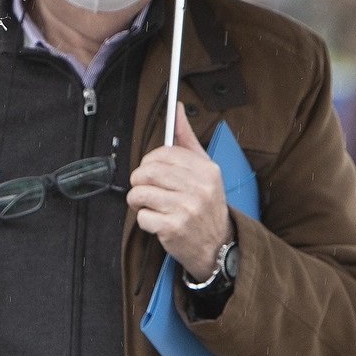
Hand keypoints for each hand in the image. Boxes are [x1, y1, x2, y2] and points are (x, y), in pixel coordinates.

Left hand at [127, 103, 233, 270]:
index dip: (150, 161)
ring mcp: (186, 209)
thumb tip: (177, 109)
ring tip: (150, 205)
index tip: (153, 170)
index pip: (164, 153)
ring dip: (138, 201)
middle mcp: (199, 188)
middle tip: (146, 188)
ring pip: (140, 193)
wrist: (217, 246)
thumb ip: (188, 140)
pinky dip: (144, 220)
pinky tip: (158, 221)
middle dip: (140, 181)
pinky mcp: (173, 228)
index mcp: (206, 170)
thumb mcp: (205, 170)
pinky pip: (142, 217)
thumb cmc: (206, 205)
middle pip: (148, 172)